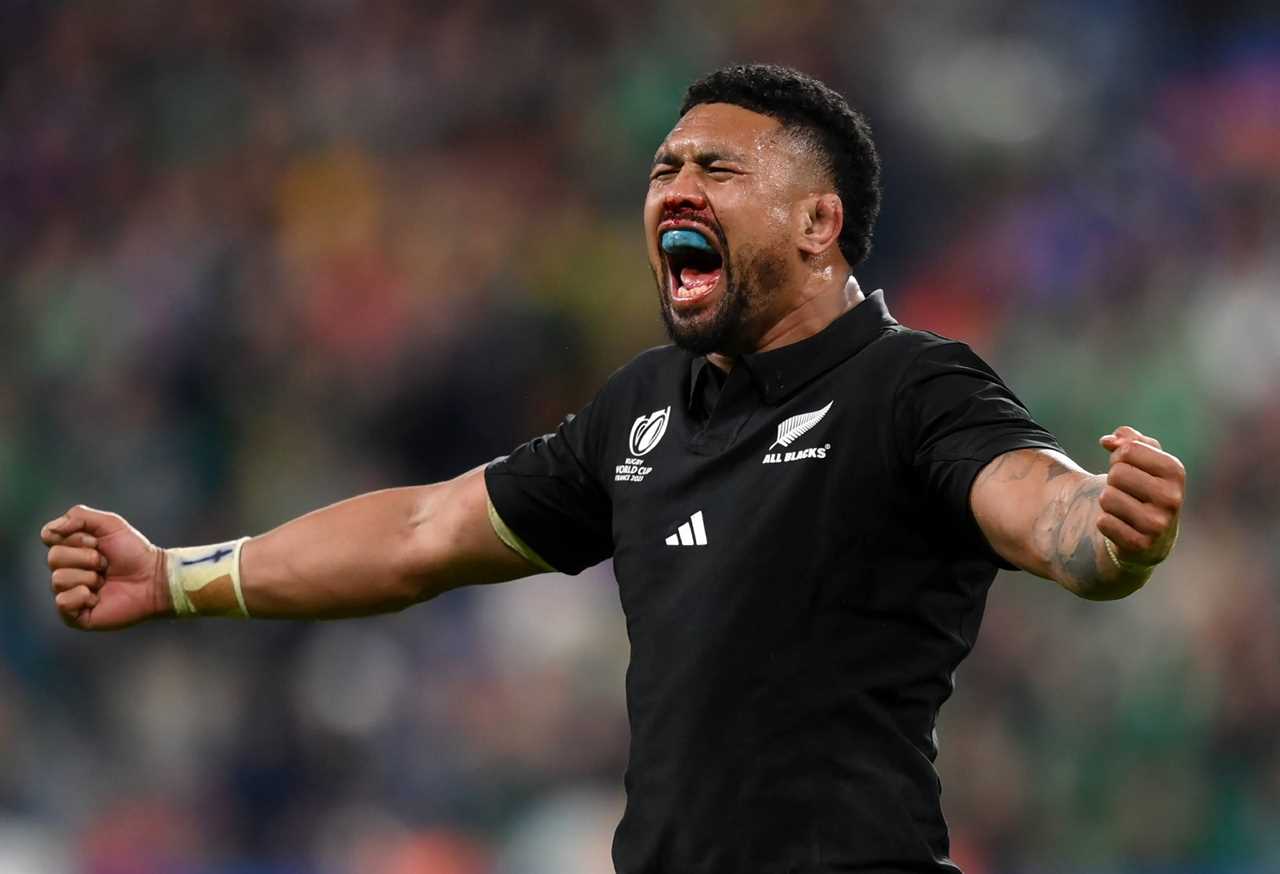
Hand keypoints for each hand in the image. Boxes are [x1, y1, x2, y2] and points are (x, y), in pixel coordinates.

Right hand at [40, 506, 168, 629]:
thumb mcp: (110, 524)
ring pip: (58, 579)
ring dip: (89, 577)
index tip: (97, 542)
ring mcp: (69, 592)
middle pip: (53, 558)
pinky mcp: (74, 615)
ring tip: (105, 580)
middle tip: (106, 563)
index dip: (76, 538)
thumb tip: (50, 532)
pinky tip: (98, 597)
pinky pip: (62, 602)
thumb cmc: (134, 552)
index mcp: (70, 548)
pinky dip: (82, 597)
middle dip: (86, 557)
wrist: (154, 578)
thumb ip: (79, 516)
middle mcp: (66, 570)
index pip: (49, 537)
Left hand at [1097, 426, 1184, 567]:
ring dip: (1107, 502)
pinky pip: (1104, 523)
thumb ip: (1127, 439)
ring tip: (1123, 509)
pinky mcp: (1141, 544)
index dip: (1118, 457)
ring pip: (1107, 498)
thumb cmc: (1142, 487)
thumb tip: (1109, 440)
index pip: (1127, 450)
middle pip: (1116, 474)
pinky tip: (1120, 526)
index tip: (1128, 467)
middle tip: (1125, 491)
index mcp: (1175, 471)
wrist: (1150, 535)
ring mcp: (1159, 524)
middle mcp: (1172, 498)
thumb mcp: (1142, 459)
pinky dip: (1105, 522)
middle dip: (1112, 481)